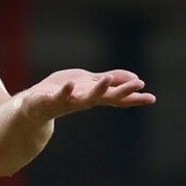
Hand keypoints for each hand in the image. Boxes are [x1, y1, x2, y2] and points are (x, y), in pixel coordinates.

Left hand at [21, 68, 154, 120]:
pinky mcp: (48, 101)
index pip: (117, 97)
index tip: (152, 98)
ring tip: (108, 80)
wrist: (33, 108)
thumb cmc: (63, 94)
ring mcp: (66, 102)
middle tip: (138, 85)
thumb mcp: (89, 84)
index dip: (134, 98)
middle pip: (106, 97)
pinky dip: (64, 92)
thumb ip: (109, 81)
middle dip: (122, 91)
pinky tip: (70, 85)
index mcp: (93, 96)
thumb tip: (134, 78)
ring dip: (97, 90)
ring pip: (84, 98)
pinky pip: (57, 97)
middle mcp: (83, 101)